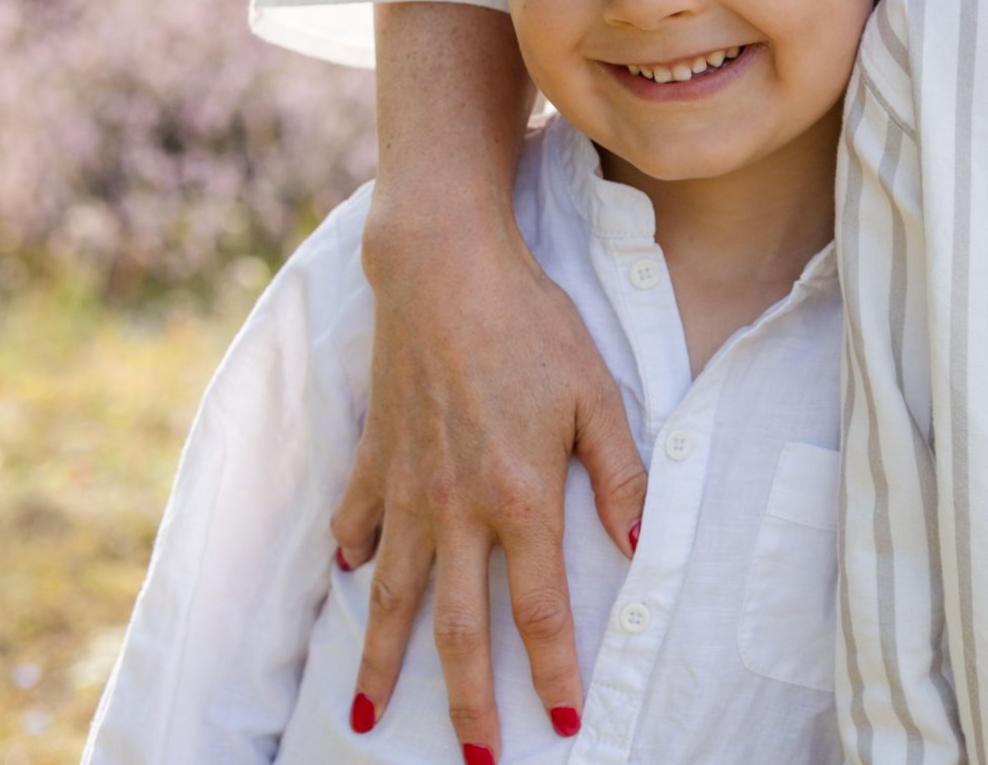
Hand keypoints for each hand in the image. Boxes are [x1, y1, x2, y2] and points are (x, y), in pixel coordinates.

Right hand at [334, 203, 646, 755]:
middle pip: (460, 630)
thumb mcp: (598, 393)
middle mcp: (458, 510)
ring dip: (380, 661)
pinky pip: (360, 522)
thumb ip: (619, 473)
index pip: (540, 613)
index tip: (560, 724)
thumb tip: (638, 543)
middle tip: (474, 761)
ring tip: (367, 715)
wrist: (445, 271)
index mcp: (522, 499)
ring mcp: (408, 489)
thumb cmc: (533, 325)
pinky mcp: (375, 458)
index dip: (552, 675)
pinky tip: (349, 575)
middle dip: (466, 705)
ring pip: (391, 598)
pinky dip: (355, 553)